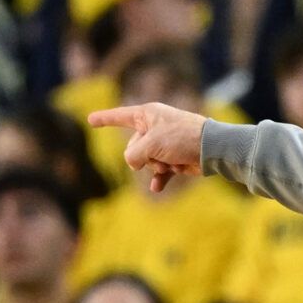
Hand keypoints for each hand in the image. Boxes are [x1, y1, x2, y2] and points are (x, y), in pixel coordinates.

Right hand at [87, 104, 207, 192]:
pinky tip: (156, 188)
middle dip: (143, 156)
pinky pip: (159, 171)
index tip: (90, 120)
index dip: (104, 119)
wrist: (212, 149)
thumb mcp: (150, 144)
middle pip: (132, 147)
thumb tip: (134, 164)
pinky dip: (159, 179)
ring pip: (146, 161)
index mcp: (147, 115)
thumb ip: (133, 154)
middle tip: (161, 154)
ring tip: (170, 164)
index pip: (119, 116)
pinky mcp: (175, 158)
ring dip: (156, 166)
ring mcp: (164, 144)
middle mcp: (154, 127)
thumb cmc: (182, 138)